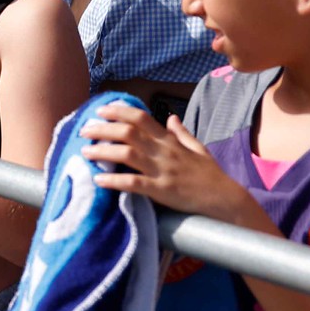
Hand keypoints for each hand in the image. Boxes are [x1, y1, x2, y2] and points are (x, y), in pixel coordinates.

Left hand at [79, 104, 254, 224]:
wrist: (225, 200)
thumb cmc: (211, 175)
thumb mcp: (198, 148)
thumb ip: (182, 133)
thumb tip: (171, 117)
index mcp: (170, 140)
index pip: (141, 118)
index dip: (118, 111)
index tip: (100, 110)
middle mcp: (164, 151)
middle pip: (128, 132)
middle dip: (103, 129)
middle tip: (84, 130)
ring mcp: (163, 171)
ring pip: (127, 154)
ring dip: (103, 151)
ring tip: (84, 152)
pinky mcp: (162, 191)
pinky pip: (134, 183)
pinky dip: (115, 180)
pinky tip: (99, 179)